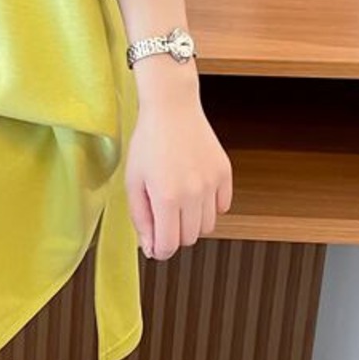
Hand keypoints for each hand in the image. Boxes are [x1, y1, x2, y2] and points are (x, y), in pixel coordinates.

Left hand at [124, 90, 232, 259]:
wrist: (172, 109)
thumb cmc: (148, 142)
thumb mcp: (133, 182)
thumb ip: (141, 218)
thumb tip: (150, 247)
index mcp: (166, 197)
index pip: (169, 245)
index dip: (160, 250)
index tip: (155, 246)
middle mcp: (193, 193)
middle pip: (189, 238)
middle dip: (174, 234)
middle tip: (162, 214)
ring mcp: (212, 184)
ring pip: (207, 226)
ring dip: (192, 221)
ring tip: (177, 199)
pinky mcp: (225, 174)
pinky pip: (223, 207)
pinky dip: (209, 206)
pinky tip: (194, 190)